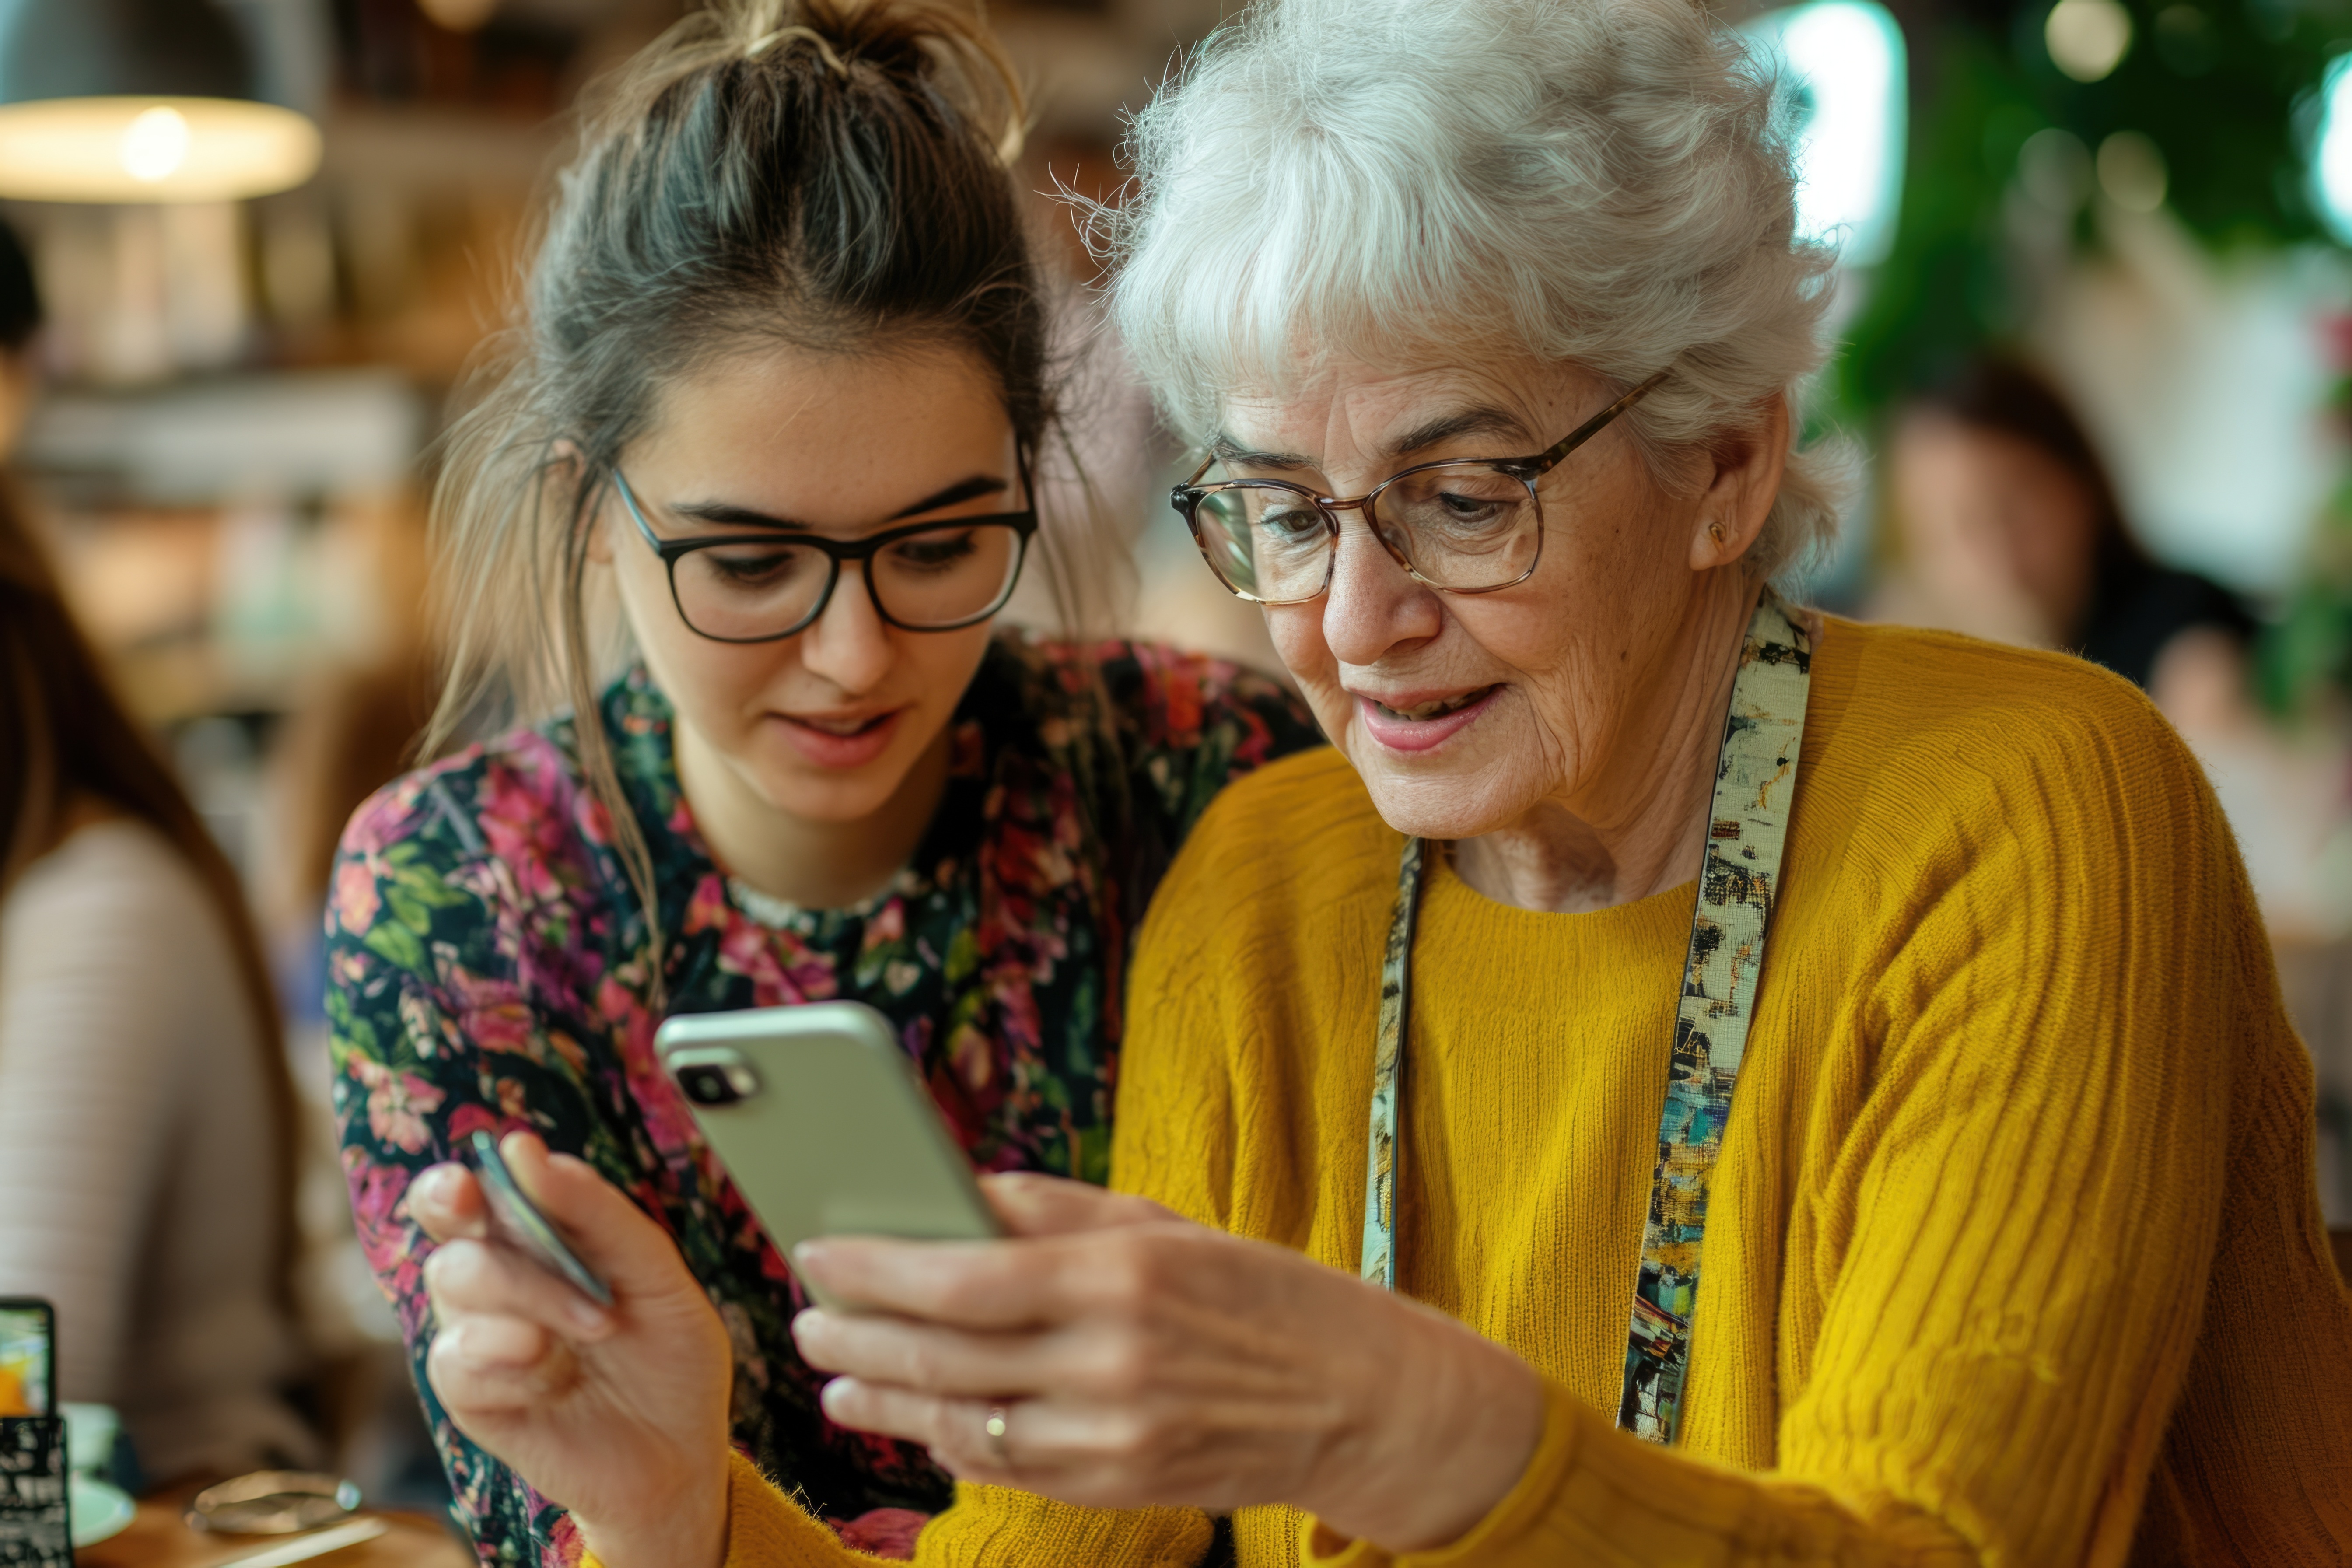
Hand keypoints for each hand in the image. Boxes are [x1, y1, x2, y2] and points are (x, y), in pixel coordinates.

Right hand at [410, 1132, 732, 1567]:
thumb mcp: (658, 1275)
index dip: (452, 1187)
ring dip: (531, 1301)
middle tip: (580, 1281)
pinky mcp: (475, 1398)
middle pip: (459, 1243)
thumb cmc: (671, 1359)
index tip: (472, 1184)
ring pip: (454, 1289)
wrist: (682, 1452)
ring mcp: (482, 1341)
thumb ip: (597, 1213)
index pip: (466, 1199)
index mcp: (536, 1244)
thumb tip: (526, 1152)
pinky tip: (552, 1374)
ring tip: (596, 1329)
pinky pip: (455, 1361)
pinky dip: (508, 1360)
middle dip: (517, 1256)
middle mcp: (497, 1286)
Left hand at [791, 1175, 1545, 1553]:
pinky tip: (916, 1422)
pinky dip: (949, 1444)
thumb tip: (955, 1191)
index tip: (817, 1252)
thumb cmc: (1256, 1291)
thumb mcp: (1164, 1224)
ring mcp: (1114, 1434)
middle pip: (943, 1356)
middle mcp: (1111, 1360)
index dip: (876, 1268)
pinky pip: (1007, 1467)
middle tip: (806, 1321)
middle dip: (857, 1339)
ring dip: (885, 1403)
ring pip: (962, 1422)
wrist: (1359, 1396)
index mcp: (1120, 1275)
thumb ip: (1056, 1207)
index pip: (961, 1276)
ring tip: (837, 1382)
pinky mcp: (1120, 1485)